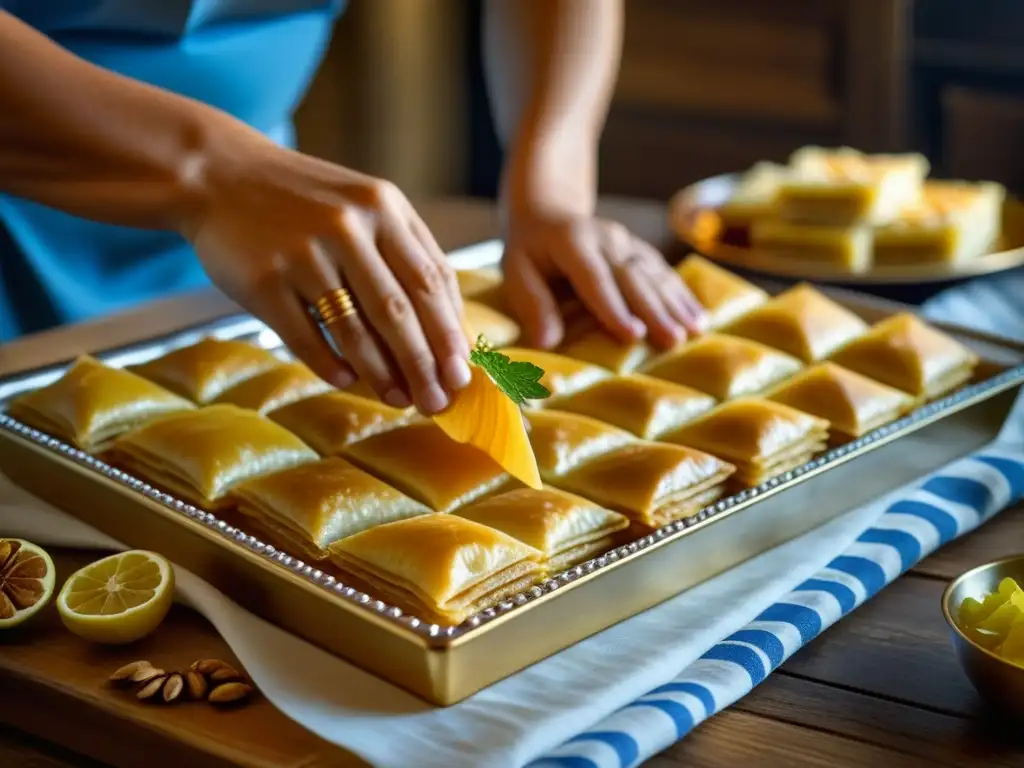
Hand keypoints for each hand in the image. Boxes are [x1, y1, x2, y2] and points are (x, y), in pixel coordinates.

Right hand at [180, 127, 469, 413]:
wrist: (217, 174)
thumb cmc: (303, 199)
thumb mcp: (364, 205)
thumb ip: (406, 252)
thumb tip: (447, 327)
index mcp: (383, 207)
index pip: (432, 280)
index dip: (450, 333)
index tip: (462, 372)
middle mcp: (348, 226)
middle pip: (401, 310)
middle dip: (426, 364)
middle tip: (439, 400)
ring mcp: (304, 253)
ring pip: (356, 329)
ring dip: (383, 374)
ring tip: (400, 399)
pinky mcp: (265, 280)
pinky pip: (306, 336)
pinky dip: (331, 364)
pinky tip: (347, 381)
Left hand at [501, 212, 706, 349]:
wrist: (549, 213)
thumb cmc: (531, 253)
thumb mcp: (517, 272)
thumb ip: (532, 305)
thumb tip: (547, 344)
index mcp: (572, 241)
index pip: (595, 277)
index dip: (614, 306)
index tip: (632, 335)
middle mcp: (606, 238)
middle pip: (633, 276)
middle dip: (655, 310)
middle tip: (674, 340)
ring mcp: (627, 242)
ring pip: (655, 274)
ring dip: (677, 303)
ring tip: (696, 330)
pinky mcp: (641, 250)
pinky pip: (664, 273)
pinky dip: (683, 295)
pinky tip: (700, 316)